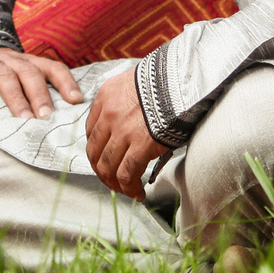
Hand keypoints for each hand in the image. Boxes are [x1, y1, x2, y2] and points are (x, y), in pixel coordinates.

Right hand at [0, 46, 83, 121]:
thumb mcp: (9, 79)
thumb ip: (27, 93)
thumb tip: (55, 123)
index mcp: (23, 62)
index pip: (50, 67)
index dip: (65, 81)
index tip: (76, 101)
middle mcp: (7, 58)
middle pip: (29, 72)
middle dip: (40, 94)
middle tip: (47, 117)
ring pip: (3, 75)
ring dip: (14, 98)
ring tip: (22, 119)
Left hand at [84, 66, 169, 198]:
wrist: (182, 79)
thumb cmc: (166, 79)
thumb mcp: (135, 80)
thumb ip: (126, 99)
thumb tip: (133, 117)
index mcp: (106, 96)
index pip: (92, 131)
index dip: (97, 150)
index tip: (106, 159)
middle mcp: (109, 114)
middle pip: (95, 152)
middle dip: (102, 171)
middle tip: (113, 180)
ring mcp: (122, 131)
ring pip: (107, 167)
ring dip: (115, 184)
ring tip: (127, 191)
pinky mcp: (140, 145)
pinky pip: (127, 174)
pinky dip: (130, 188)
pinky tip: (139, 193)